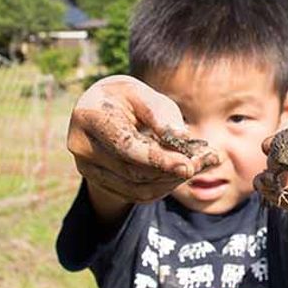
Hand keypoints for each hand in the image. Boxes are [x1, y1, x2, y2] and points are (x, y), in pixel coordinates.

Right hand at [67, 75, 218, 220]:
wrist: (100, 109)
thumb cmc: (126, 97)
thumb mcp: (142, 92)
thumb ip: (159, 112)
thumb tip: (180, 136)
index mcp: (90, 116)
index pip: (127, 146)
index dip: (159, 159)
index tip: (190, 164)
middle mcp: (81, 146)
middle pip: (133, 171)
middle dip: (172, 170)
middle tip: (205, 162)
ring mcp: (87, 167)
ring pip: (136, 188)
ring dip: (171, 181)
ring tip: (198, 165)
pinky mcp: (98, 181)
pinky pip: (134, 195)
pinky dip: (161, 187)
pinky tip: (179, 173)